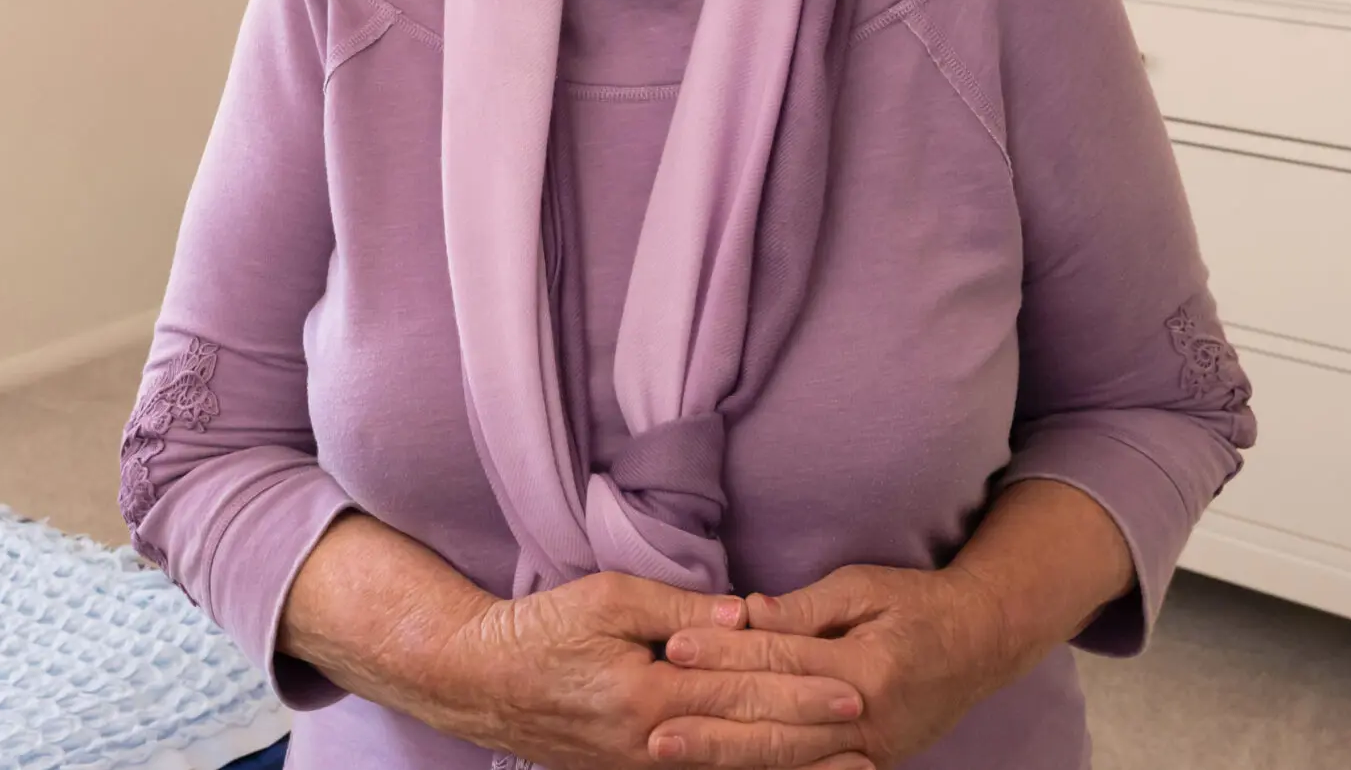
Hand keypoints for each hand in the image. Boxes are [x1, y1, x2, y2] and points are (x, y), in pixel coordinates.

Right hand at [437, 573, 873, 769]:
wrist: (479, 680)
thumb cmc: (542, 629)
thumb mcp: (608, 598)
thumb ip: (682, 610)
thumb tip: (748, 615)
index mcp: (649, 696)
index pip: (744, 696)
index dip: (803, 694)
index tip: (855, 689)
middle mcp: (652, 746)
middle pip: (749, 744)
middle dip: (815, 739)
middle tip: (871, 731)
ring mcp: (643, 768)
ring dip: (792, 768)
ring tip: (850, 765)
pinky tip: (779, 769)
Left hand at [659, 566, 1015, 768]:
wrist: (981, 644)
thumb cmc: (918, 604)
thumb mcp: (866, 586)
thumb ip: (806, 606)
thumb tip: (748, 612)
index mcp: (867, 667)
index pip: (780, 661)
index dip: (724, 654)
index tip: (673, 646)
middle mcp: (867, 718)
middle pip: (775, 724)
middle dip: (711, 726)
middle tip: (654, 727)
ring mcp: (870, 751)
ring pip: (786, 759)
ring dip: (726, 757)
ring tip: (672, 754)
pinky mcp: (869, 764)